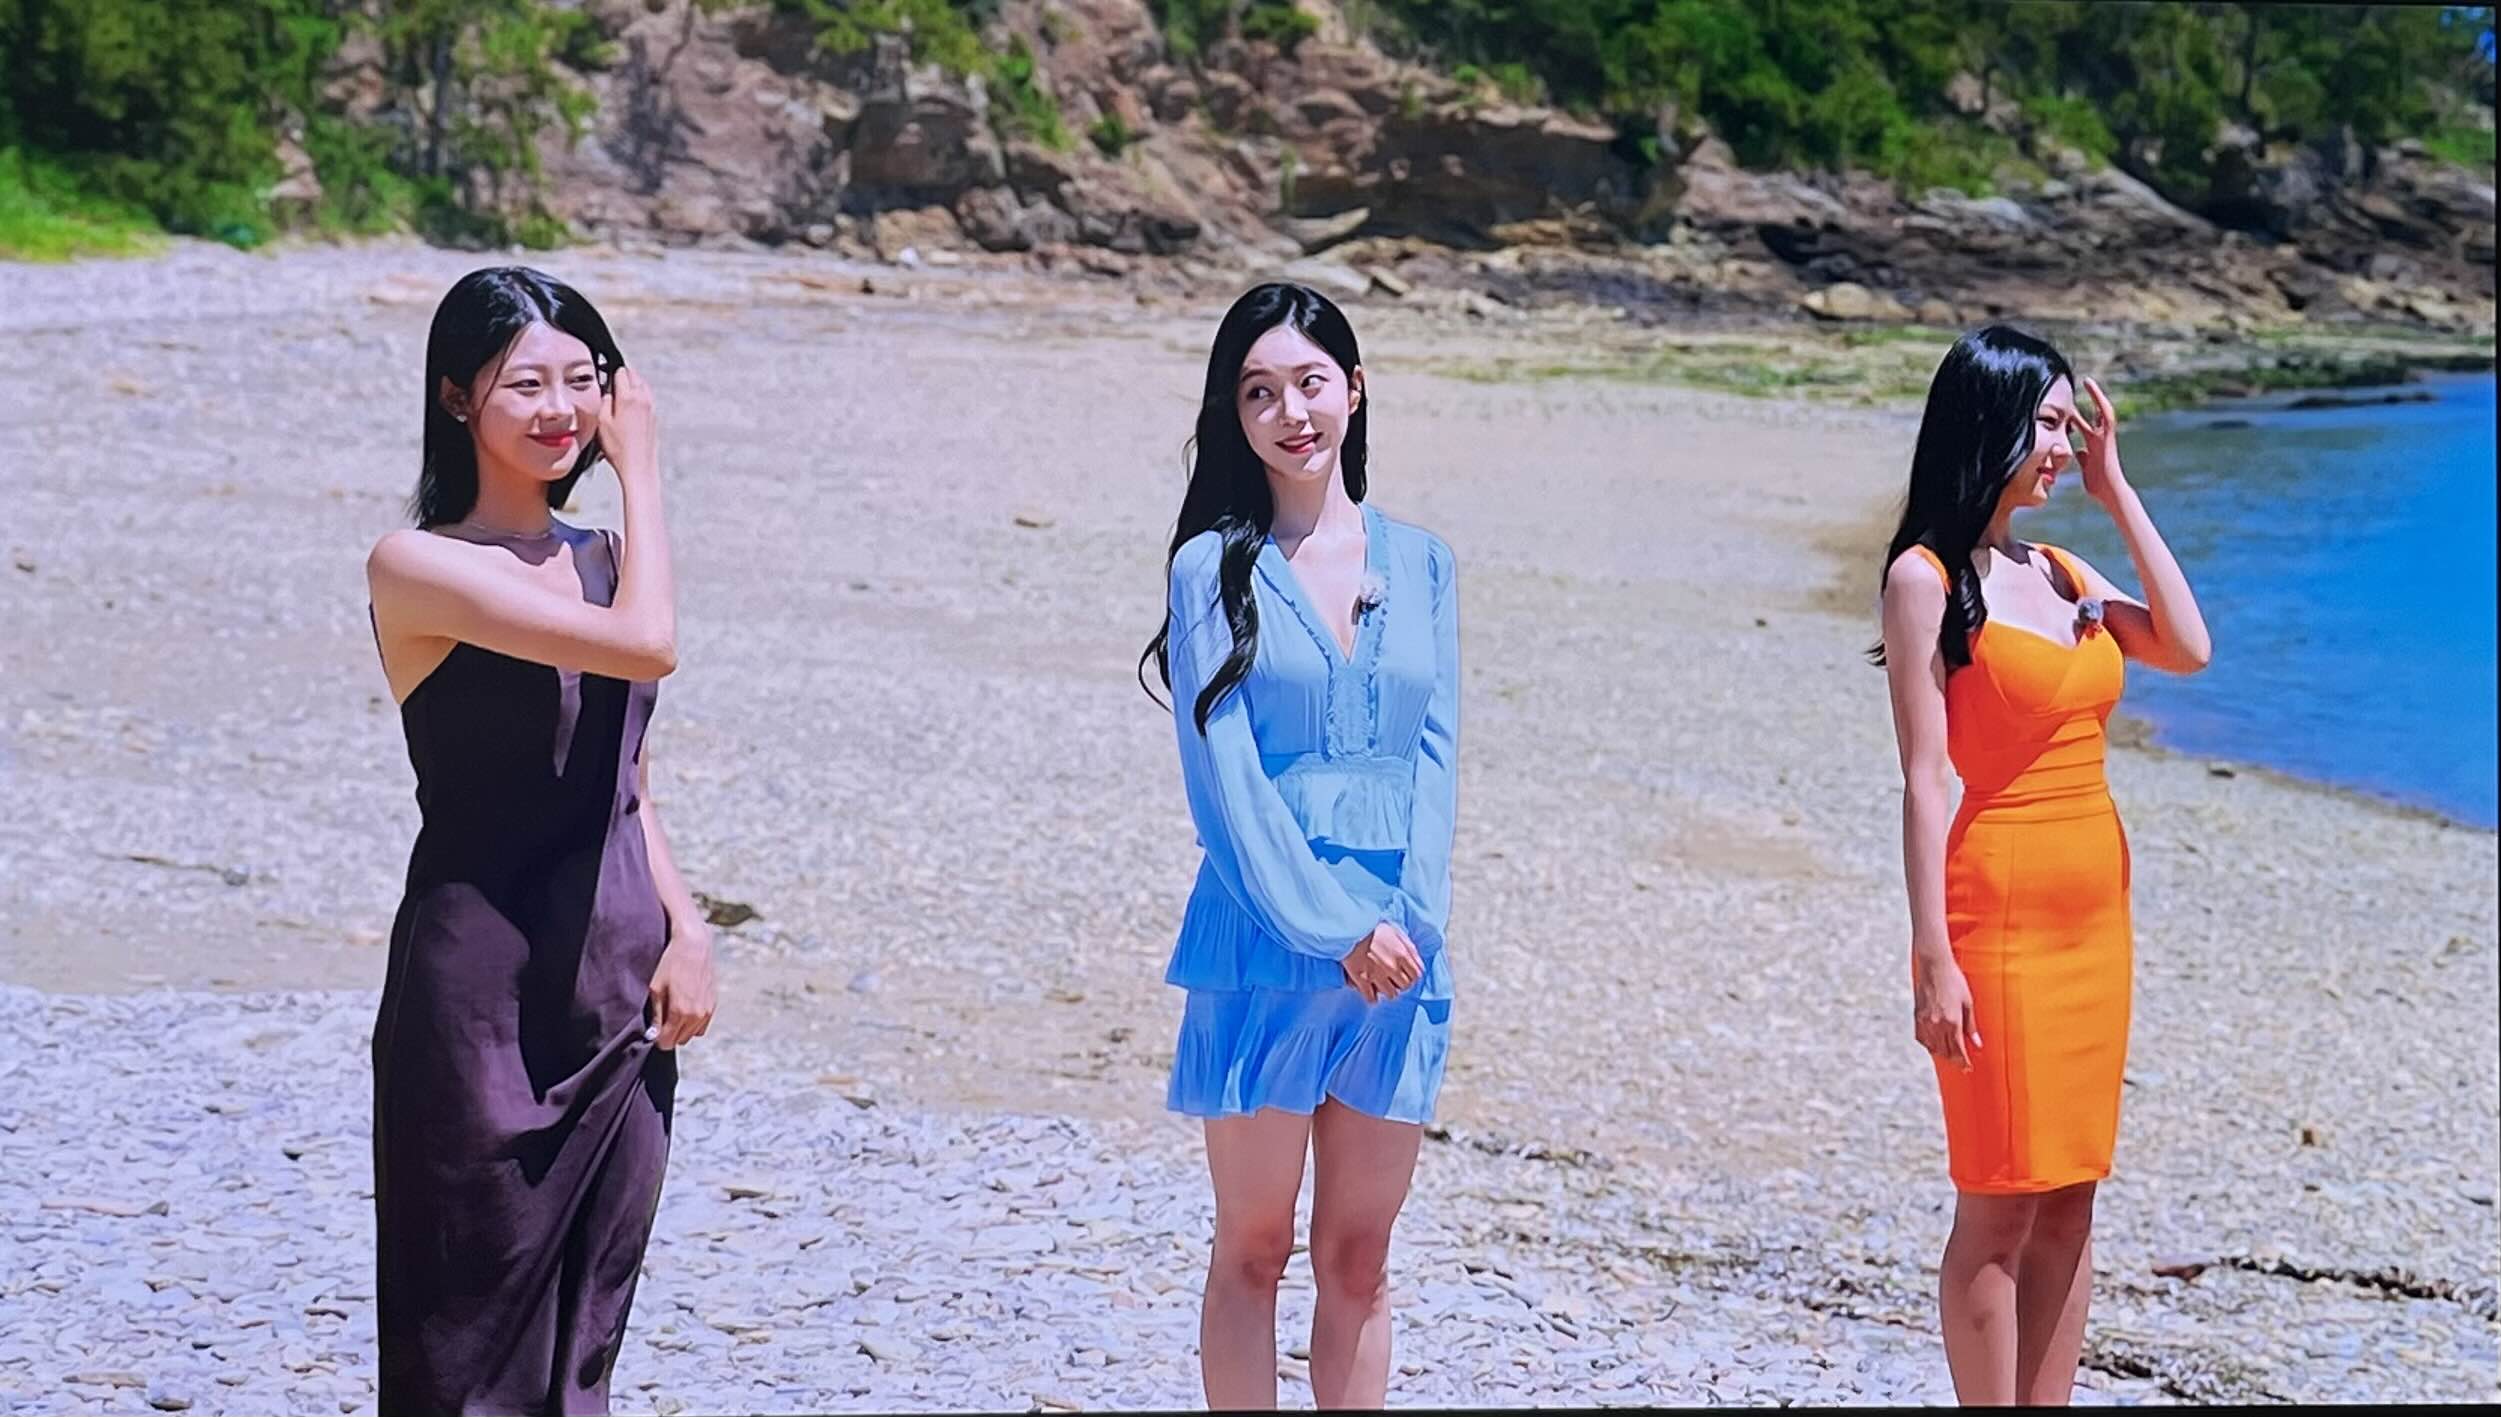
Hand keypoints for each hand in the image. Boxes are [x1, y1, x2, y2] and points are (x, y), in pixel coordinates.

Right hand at [599, 365, 658, 479]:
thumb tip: (607, 393)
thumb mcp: (602, 422)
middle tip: (615, 378)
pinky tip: (631, 405)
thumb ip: (604, 402)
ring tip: (623, 389)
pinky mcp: (654, 418)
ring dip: (634, 384)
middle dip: (625, 374)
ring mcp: (651, 408)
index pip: (621, 372)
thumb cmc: (619, 449)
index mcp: (628, 397)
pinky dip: (640, 396)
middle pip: (635, 376)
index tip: (607, 374)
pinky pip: (648, 399)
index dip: (612, 371)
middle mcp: (643, 399)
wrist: (638, 466)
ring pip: (643, 386)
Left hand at [645, 927, 714, 1049]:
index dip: (657, 1038)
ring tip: (674, 1012)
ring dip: (682, 1029)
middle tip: (662, 1018)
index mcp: (680, 1013)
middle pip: (679, 1040)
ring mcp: (707, 1011)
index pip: (666, 1042)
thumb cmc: (671, 964)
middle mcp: (696, 1015)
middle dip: (669, 1033)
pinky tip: (686, 1008)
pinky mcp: (713, 1004)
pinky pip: (702, 1025)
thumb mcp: (656, 989)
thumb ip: (656, 1015)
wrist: (694, 946)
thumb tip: (653, 1035)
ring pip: (691, 1034)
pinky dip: (693, 1022)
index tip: (653, 1028)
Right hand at [1341, 922, 1422, 1003]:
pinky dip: (1373, 997)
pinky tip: (1371, 992)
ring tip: (1382, 985)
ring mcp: (1377, 975)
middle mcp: (1392, 967)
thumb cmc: (1371, 927)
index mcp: (1402, 954)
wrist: (1349, 928)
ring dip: (1388, 990)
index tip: (1407, 975)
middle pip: (1405, 986)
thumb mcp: (1395, 931)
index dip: (1412, 976)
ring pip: (1391, 994)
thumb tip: (1415, 958)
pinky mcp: (1362, 980)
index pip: (1416, 975)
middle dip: (1401, 983)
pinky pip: (1371, 998)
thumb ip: (1407, 945)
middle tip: (1394, 980)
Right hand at [1912, 949, 1979, 1070]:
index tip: (1968, 1068)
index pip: (1958, 1050)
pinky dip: (1929, 1044)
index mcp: (1952, 1022)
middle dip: (1954, 1060)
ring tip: (1950, 1056)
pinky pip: (1922, 1038)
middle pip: (1945, 1051)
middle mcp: (1937, 1024)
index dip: (1963, 1061)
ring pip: (1932, 1047)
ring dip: (1942, 1054)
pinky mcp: (1917, 1016)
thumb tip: (1977, 1043)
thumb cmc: (1954, 980)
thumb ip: (1971, 1026)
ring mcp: (1925, 1021)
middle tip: (1961, 1064)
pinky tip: (1935, 1045)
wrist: (1934, 965)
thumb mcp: (1968, 1002)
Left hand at [2075, 377, 2128, 509]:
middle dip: (2087, 401)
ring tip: (2088, 381)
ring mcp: (2104, 437)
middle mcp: (2098, 438)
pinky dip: (2101, 403)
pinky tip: (2095, 391)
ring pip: (2101, 411)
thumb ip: (2082, 458)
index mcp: (2090, 446)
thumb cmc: (2098, 484)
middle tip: (2080, 385)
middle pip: (2090, 415)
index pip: (2080, 426)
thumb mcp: (2085, 468)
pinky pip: (2106, 416)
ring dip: (2096, 396)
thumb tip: (2078, 451)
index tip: (2065, 408)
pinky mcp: (2108, 436)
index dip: (2073, 416)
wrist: (2109, 490)